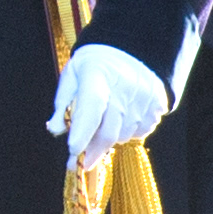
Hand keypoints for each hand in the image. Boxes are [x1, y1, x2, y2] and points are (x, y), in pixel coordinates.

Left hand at [48, 44, 169, 169]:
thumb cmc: (94, 67)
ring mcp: (144, 98)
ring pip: (122, 136)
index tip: (73, 150)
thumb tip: (55, 129)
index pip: (91, 106)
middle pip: (108, 131)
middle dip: (92, 151)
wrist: (131, 50)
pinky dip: (125, 132)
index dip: (82, 130)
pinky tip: (120, 117)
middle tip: (79, 163)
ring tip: (102, 122)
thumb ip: (63, 103)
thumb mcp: (73, 76)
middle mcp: (125, 87)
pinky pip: (139, 132)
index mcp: (97, 74)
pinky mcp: (158, 106)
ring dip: (108, 139)